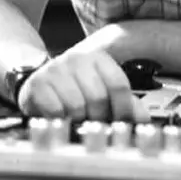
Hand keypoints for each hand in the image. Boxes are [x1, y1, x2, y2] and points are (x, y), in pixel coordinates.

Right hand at [17, 48, 149, 122]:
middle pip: (99, 96)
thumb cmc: (75, 85)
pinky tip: (62, 115)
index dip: (123, 107)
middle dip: (100, 116)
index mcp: (99, 57)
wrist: (40, 79)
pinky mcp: (38, 83)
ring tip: (79, 118)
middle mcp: (78, 59)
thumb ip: (124, 101)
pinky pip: (56, 110)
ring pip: (77, 105)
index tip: (122, 121)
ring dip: (80, 119)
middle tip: (97, 121)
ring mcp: (57, 69)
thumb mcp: (101, 87)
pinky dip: (61, 119)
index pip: (118, 83)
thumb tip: (142, 118)